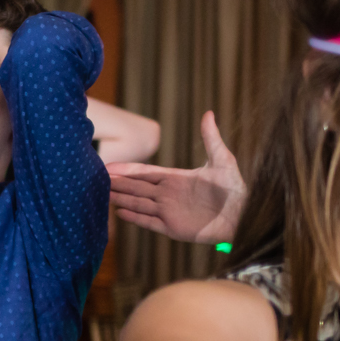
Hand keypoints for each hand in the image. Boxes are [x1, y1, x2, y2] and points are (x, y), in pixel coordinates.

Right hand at [107, 110, 245, 243]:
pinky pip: (149, 222)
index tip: (109, 166)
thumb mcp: (222, 160)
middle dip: (118, 183)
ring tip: (103, 195)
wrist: (243, 215)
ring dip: (122, 199)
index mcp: (176, 179)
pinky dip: (135, 218)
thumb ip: (211, 138)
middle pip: (137, 188)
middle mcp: (168, 195)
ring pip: (139, 204)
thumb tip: (208, 113)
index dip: (127, 169)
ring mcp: (169, 212)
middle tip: (97, 179)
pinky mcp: (173, 228)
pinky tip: (120, 213)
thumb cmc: (235, 189)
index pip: (145, 173)